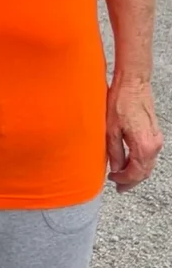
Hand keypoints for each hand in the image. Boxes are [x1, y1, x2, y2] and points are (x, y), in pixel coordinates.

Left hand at [107, 77, 162, 192]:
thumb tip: (115, 168)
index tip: (112, 181)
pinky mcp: (154, 131)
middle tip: (118, 185)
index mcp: (143, 146)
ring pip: (147, 163)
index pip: (135, 173)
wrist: (134, 81)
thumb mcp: (111, 129)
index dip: (123, 181)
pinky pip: (148, 154)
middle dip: (131, 180)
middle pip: (144, 171)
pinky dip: (139, 161)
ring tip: (121, 175)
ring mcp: (156, 138)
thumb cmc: (121, 101)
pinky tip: (129, 160)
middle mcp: (154, 145)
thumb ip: (114, 152)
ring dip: (135, 171)